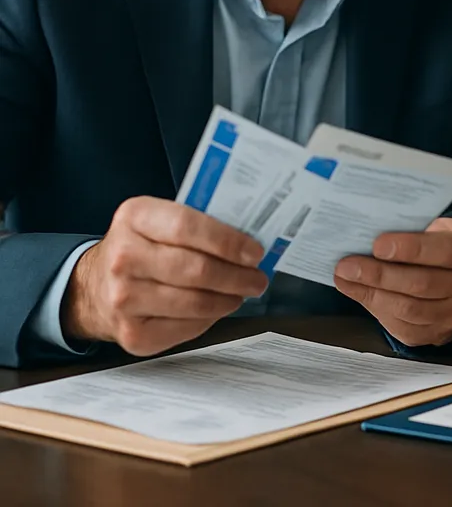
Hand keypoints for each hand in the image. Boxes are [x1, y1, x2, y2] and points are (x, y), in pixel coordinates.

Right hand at [64, 196, 267, 355]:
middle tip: (258, 278)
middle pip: (195, 269)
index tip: (255, 252)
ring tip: (242, 292)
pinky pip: (186, 328)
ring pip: (194, 302)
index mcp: (134, 217)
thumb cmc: (140, 247)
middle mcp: (123, 257)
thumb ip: (197, 221)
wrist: (93, 287)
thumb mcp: (157, 219)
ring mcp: (123, 299)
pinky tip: (217, 307)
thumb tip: (249, 238)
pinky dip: (209, 318)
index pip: (188, 226)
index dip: (228, 241)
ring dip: (228, 299)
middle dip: (237, 276)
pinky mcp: (132, 334)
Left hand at [333, 217, 451, 346]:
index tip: (377, 244)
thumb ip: (413, 230)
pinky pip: (405, 327)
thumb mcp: (437, 225)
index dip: (411, 249)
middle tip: (347, 265)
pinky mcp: (440, 334)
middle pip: (423, 284)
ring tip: (346, 278)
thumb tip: (367, 233)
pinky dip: (377, 310)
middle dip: (381, 275)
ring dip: (373, 294)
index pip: (445, 251)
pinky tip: (359, 293)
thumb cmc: (439, 240)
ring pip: (411, 309)